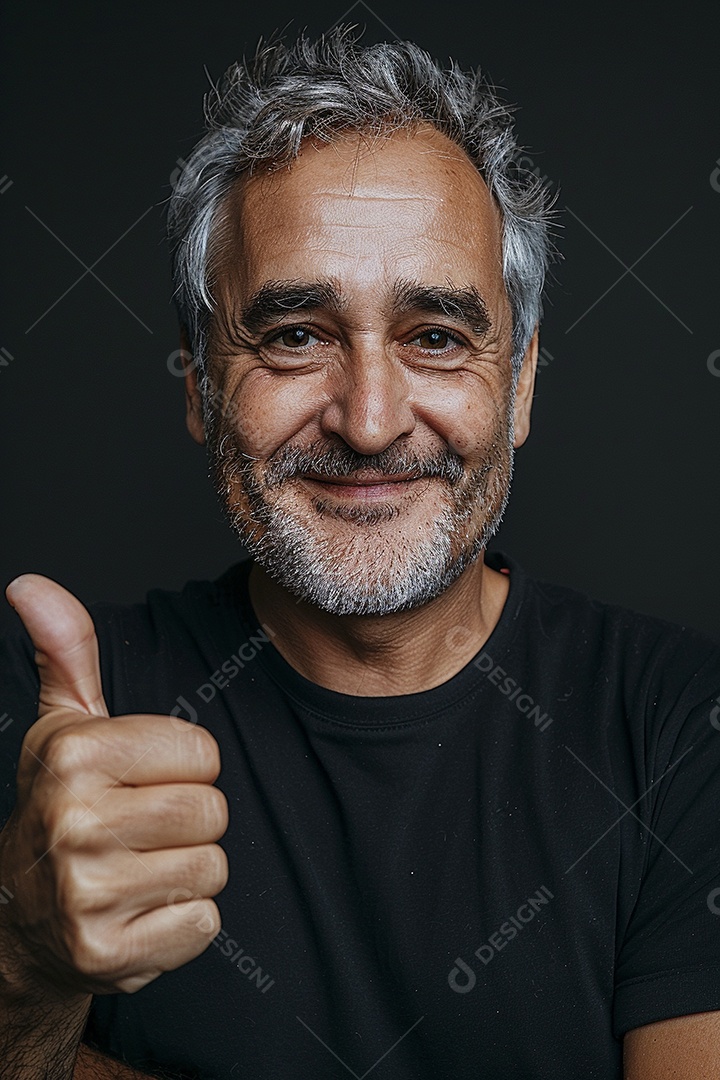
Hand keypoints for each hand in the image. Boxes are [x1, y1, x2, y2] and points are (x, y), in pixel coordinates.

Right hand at [0, 574, 228, 996]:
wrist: (22, 916)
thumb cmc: (62, 805)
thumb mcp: (63, 726)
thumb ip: (65, 652)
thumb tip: (30, 585)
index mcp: (72, 755)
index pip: (201, 751)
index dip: (183, 765)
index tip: (143, 779)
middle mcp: (71, 822)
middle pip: (211, 810)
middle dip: (192, 819)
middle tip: (146, 828)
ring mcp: (85, 894)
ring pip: (212, 867)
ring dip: (189, 869)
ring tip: (141, 866)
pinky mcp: (107, 953)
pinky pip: (203, 924)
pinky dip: (184, 921)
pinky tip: (141, 909)